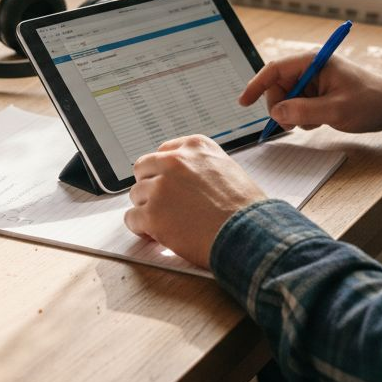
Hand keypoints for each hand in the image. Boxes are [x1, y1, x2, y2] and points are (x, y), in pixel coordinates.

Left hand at [123, 135, 266, 268]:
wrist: (249, 234)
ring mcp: (160, 187)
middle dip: (150, 187)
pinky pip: (132, 218)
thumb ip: (201, 167)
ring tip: (165, 223)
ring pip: (136, 195)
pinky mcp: (152, 214)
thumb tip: (183, 180)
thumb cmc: (245, 209)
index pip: (163, 152)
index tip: (166, 183)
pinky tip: (155, 234)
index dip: (163, 171)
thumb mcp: (228, 169)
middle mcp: (175, 161)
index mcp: (195, 146)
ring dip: (147, 209)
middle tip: (163, 205)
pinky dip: (140, 228)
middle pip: (143, 170)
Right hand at [240, 54, 381, 133]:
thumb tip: (276, 113)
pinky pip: (298, 105)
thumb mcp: (335, 110)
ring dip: (294, 114)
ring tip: (315, 121)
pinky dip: (303, 116)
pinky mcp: (318, 93)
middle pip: (278, 86)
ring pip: (287, 99)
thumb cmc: (370, 102)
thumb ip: (303, 111)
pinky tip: (320, 121)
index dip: (256, 85)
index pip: (275, 69)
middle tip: (292, 124)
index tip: (244, 102)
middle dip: (281, 107)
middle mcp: (311, 68)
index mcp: (314, 62)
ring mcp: (314, 81)